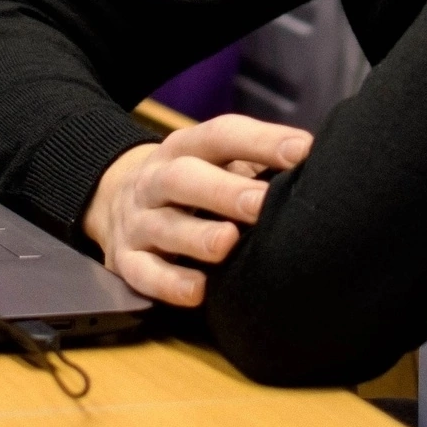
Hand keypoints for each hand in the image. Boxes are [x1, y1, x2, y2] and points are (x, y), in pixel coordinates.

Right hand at [81, 115, 312, 305]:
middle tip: (261, 204)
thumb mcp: (213, 163)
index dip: (262, 140)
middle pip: (184, 177)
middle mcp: (156, 179)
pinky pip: (143, 273)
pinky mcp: (124, 260)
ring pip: (162, 225)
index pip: (221, 135)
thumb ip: (255, 165)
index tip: (304, 150)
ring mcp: (136, 220)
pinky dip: (169, 283)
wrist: (110, 199)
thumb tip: (316, 170)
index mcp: (185, 148)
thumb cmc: (190, 184)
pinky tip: (198, 291)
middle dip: (223, 190)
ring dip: (195, 236)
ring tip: (227, 243)